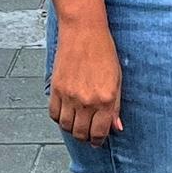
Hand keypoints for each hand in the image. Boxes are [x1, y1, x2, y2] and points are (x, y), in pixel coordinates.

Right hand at [49, 16, 123, 145]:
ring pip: (67, 127)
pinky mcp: (56, 90)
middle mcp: (87, 101)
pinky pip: (54, 114)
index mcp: (106, 98)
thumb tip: (116, 127)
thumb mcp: (117, 79)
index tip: (98, 140)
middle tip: (88, 135)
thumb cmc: (103, 51)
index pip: (101, 132)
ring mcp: (70, 96)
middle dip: (86, 138)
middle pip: (82, 133)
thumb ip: (116, 105)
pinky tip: (66, 113)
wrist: (84, 32)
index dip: (99, 140)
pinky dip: (60, 118)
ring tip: (78, 124)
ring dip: (73, 129)